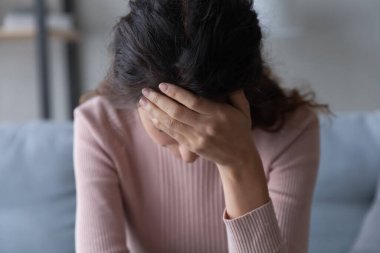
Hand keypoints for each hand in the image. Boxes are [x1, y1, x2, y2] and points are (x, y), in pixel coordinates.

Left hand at [139, 83, 257, 169]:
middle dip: (158, 100)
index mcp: (218, 114)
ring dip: (154, 112)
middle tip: (145, 91)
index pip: (193, 101)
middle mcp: (206, 127)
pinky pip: (172, 134)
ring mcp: (197, 138)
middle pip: (177, 112)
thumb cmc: (240, 130)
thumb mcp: (243, 110)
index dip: (176, 92)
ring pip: (171, 123)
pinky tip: (151, 115)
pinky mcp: (191, 146)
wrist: (238, 157)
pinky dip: (160, 124)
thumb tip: (227, 75)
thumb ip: (235, 93)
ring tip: (143, 102)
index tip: (162, 84)